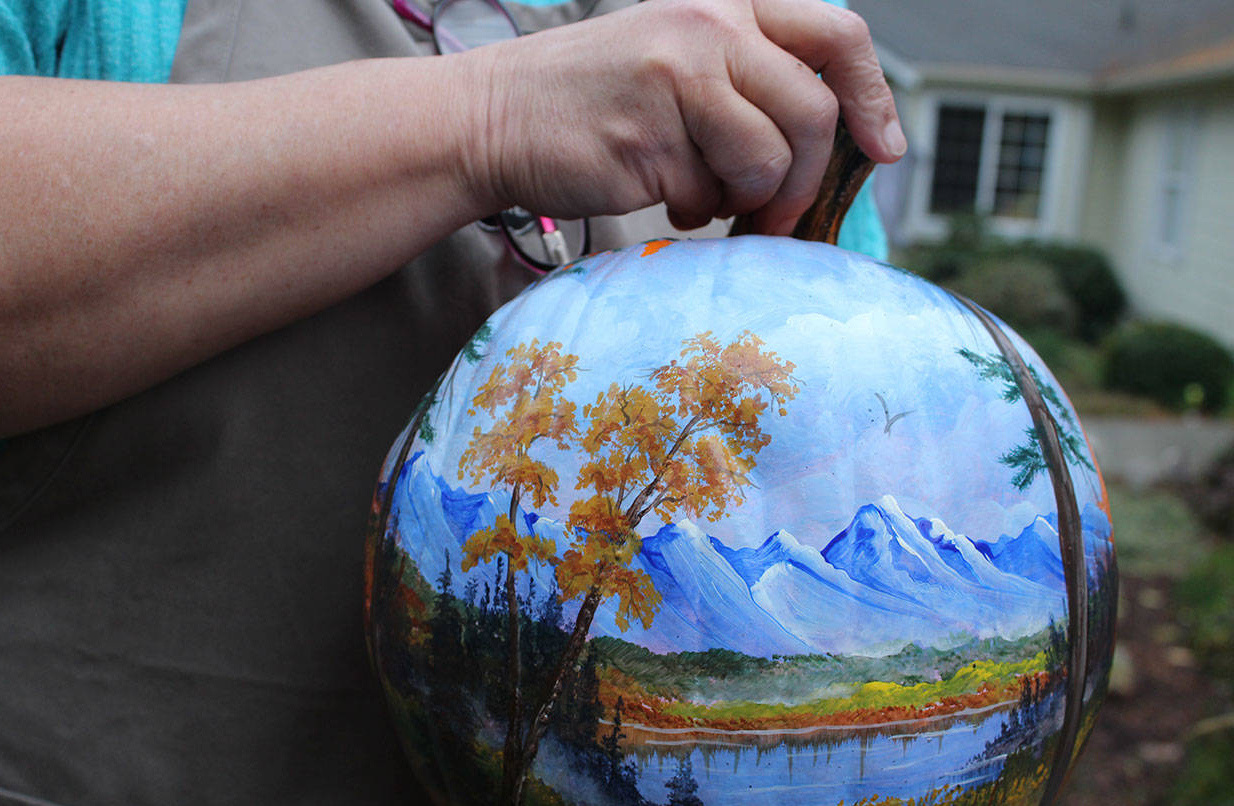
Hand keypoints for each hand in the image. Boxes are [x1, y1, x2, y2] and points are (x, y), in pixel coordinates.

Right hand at [460, 0, 904, 235]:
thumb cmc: (596, 98)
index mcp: (727, 4)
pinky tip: (658, 188)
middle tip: (779, 211)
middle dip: (807, 179)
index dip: (873, 99)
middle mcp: (709, 28)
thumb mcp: (682, 57)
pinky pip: (710, 194)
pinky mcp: (650, 138)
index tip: (883, 151)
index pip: (838, 37)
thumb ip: (753, 77)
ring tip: (702, 191)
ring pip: (769, 160)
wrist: (496, 117)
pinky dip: (694, 208)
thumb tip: (839, 142)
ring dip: (746, 198)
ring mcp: (678, 79)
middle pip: (814, 114)